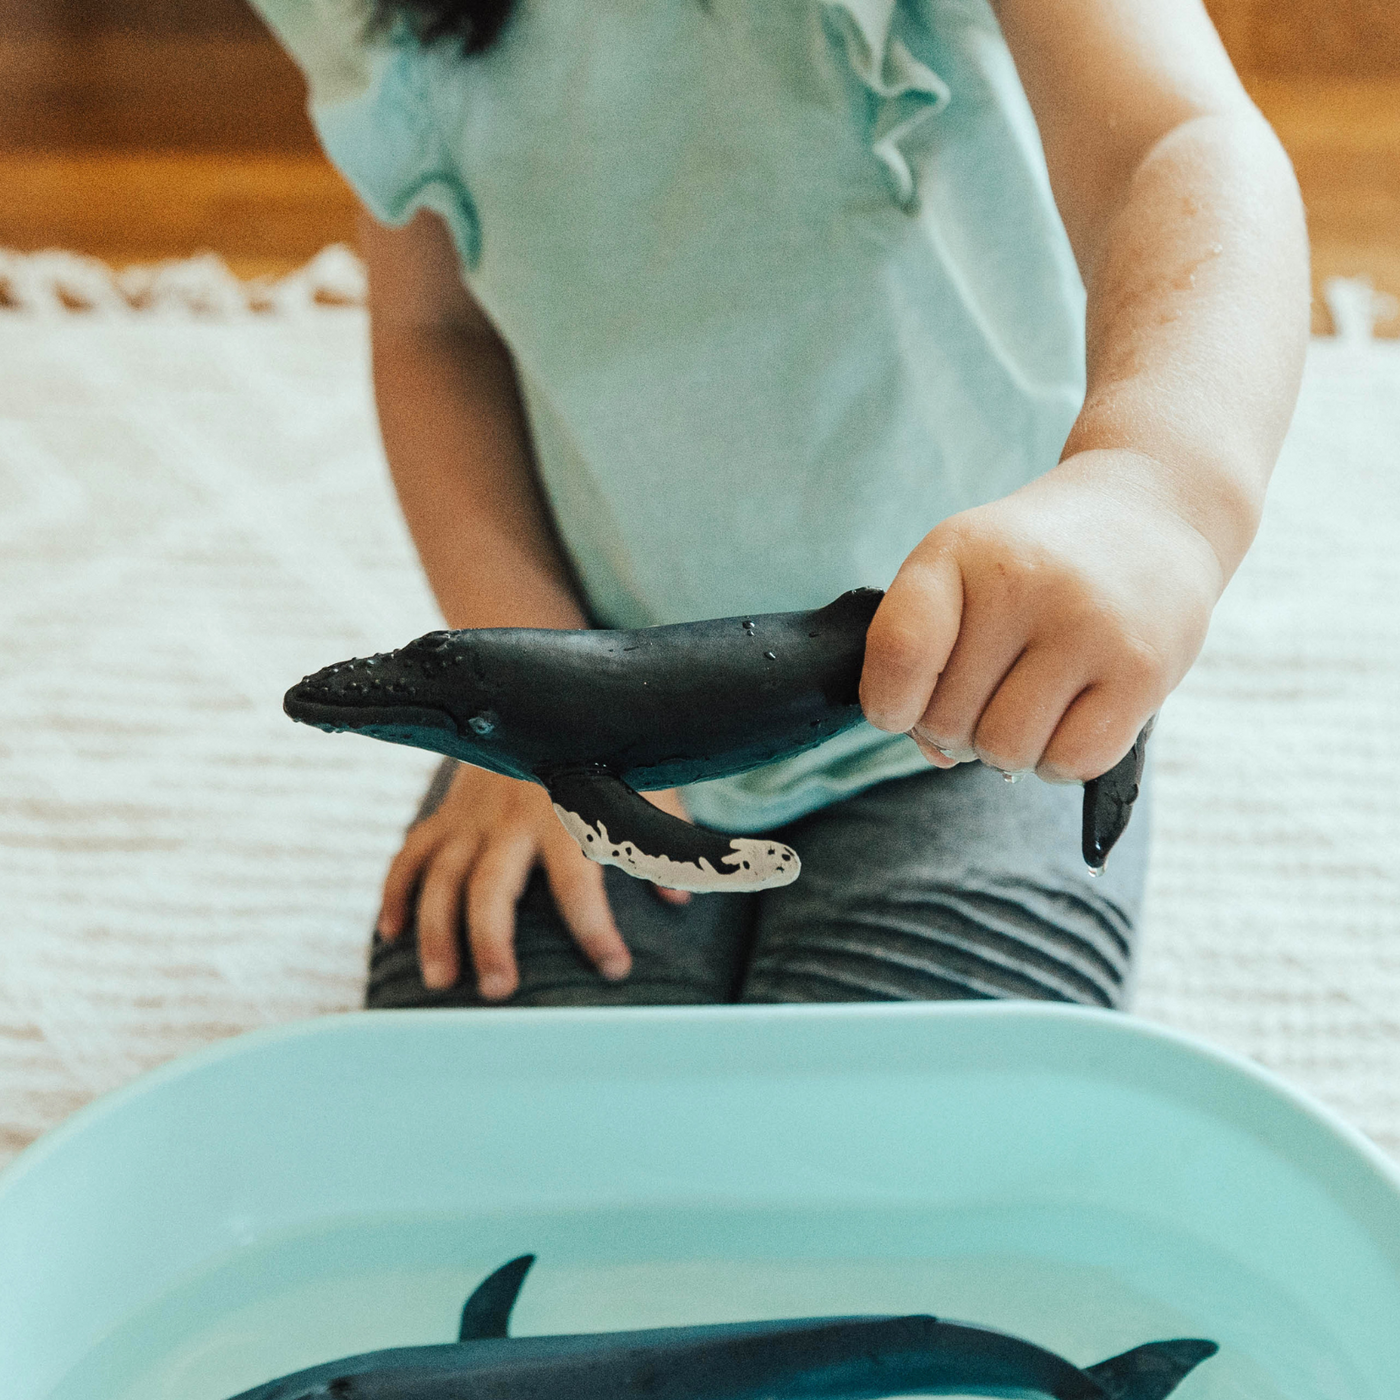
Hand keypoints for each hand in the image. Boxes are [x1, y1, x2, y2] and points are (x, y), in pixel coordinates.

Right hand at [376, 764, 690, 998]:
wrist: (534, 693)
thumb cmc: (599, 746)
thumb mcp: (639, 778)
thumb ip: (658, 831)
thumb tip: (679, 896)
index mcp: (564, 810)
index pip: (578, 881)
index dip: (595, 928)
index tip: (613, 970)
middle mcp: (510, 815)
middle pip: (491, 884)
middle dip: (490, 938)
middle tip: (497, 991)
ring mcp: (471, 815)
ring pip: (441, 875)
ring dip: (435, 929)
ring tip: (439, 981)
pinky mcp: (446, 812)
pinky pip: (410, 853)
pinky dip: (395, 891)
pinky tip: (389, 936)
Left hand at [860, 451, 1224, 780]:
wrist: (1149, 508)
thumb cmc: (1031, 562)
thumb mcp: (960, 572)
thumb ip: (921, 660)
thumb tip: (937, 756)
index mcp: (957, 550)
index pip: (897, 653)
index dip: (889, 706)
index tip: (907, 706)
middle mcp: (1022, 582)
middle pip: (947, 721)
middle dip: (959, 726)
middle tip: (995, 689)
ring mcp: (1087, 625)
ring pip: (1006, 750)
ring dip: (1010, 749)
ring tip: (1033, 701)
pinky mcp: (1143, 670)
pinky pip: (1070, 762)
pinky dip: (1060, 760)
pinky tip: (1073, 716)